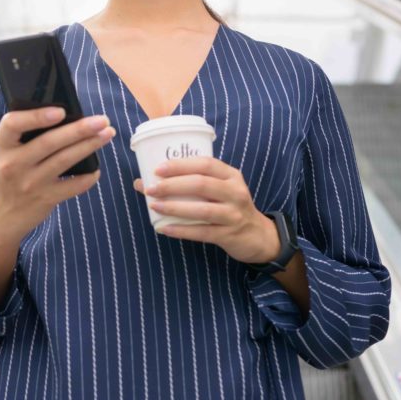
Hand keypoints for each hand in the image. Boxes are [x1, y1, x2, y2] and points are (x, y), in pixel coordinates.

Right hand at [0, 106, 115, 242]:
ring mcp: (30, 183)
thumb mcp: (6, 150)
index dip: (36, 116)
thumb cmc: (10, 172)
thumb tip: (65, 113)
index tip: (61, 111)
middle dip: (79, 129)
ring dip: (88, 146)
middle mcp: (13, 164)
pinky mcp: (45, 199)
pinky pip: (72, 186)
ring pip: (63, 160)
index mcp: (2, 145)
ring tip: (107, 134)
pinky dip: (87, 177)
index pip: (13, 124)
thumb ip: (24, 133)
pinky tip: (96, 169)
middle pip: (48, 142)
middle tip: (102, 120)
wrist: (4, 214)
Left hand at [132, 156, 280, 264]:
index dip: (180, 165)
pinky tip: (163, 228)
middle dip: (173, 185)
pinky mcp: (229, 235)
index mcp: (230, 175)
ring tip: (154, 206)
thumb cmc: (228, 206)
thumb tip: (142, 182)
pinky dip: (181, 230)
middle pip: (202, 184)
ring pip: (202, 210)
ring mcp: (234, 215)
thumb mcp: (218, 188)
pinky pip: (201, 232)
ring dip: (175, 207)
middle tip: (151, 189)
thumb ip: (188, 182)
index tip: (158, 169)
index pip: (205, 164)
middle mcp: (235, 192)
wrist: (258, 235)